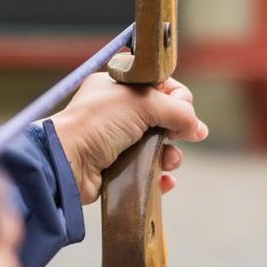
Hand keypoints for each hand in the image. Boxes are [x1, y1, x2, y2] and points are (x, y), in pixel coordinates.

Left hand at [49, 74, 208, 203]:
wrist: (67, 162)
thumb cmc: (98, 123)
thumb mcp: (142, 103)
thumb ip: (177, 111)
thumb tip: (199, 128)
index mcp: (117, 87)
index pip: (158, 85)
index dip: (176, 96)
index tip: (184, 108)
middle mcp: (116, 112)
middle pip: (162, 117)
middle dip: (176, 129)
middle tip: (181, 136)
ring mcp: (116, 141)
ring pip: (157, 146)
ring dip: (169, 155)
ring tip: (168, 161)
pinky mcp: (115, 168)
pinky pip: (147, 171)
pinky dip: (159, 176)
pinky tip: (165, 180)